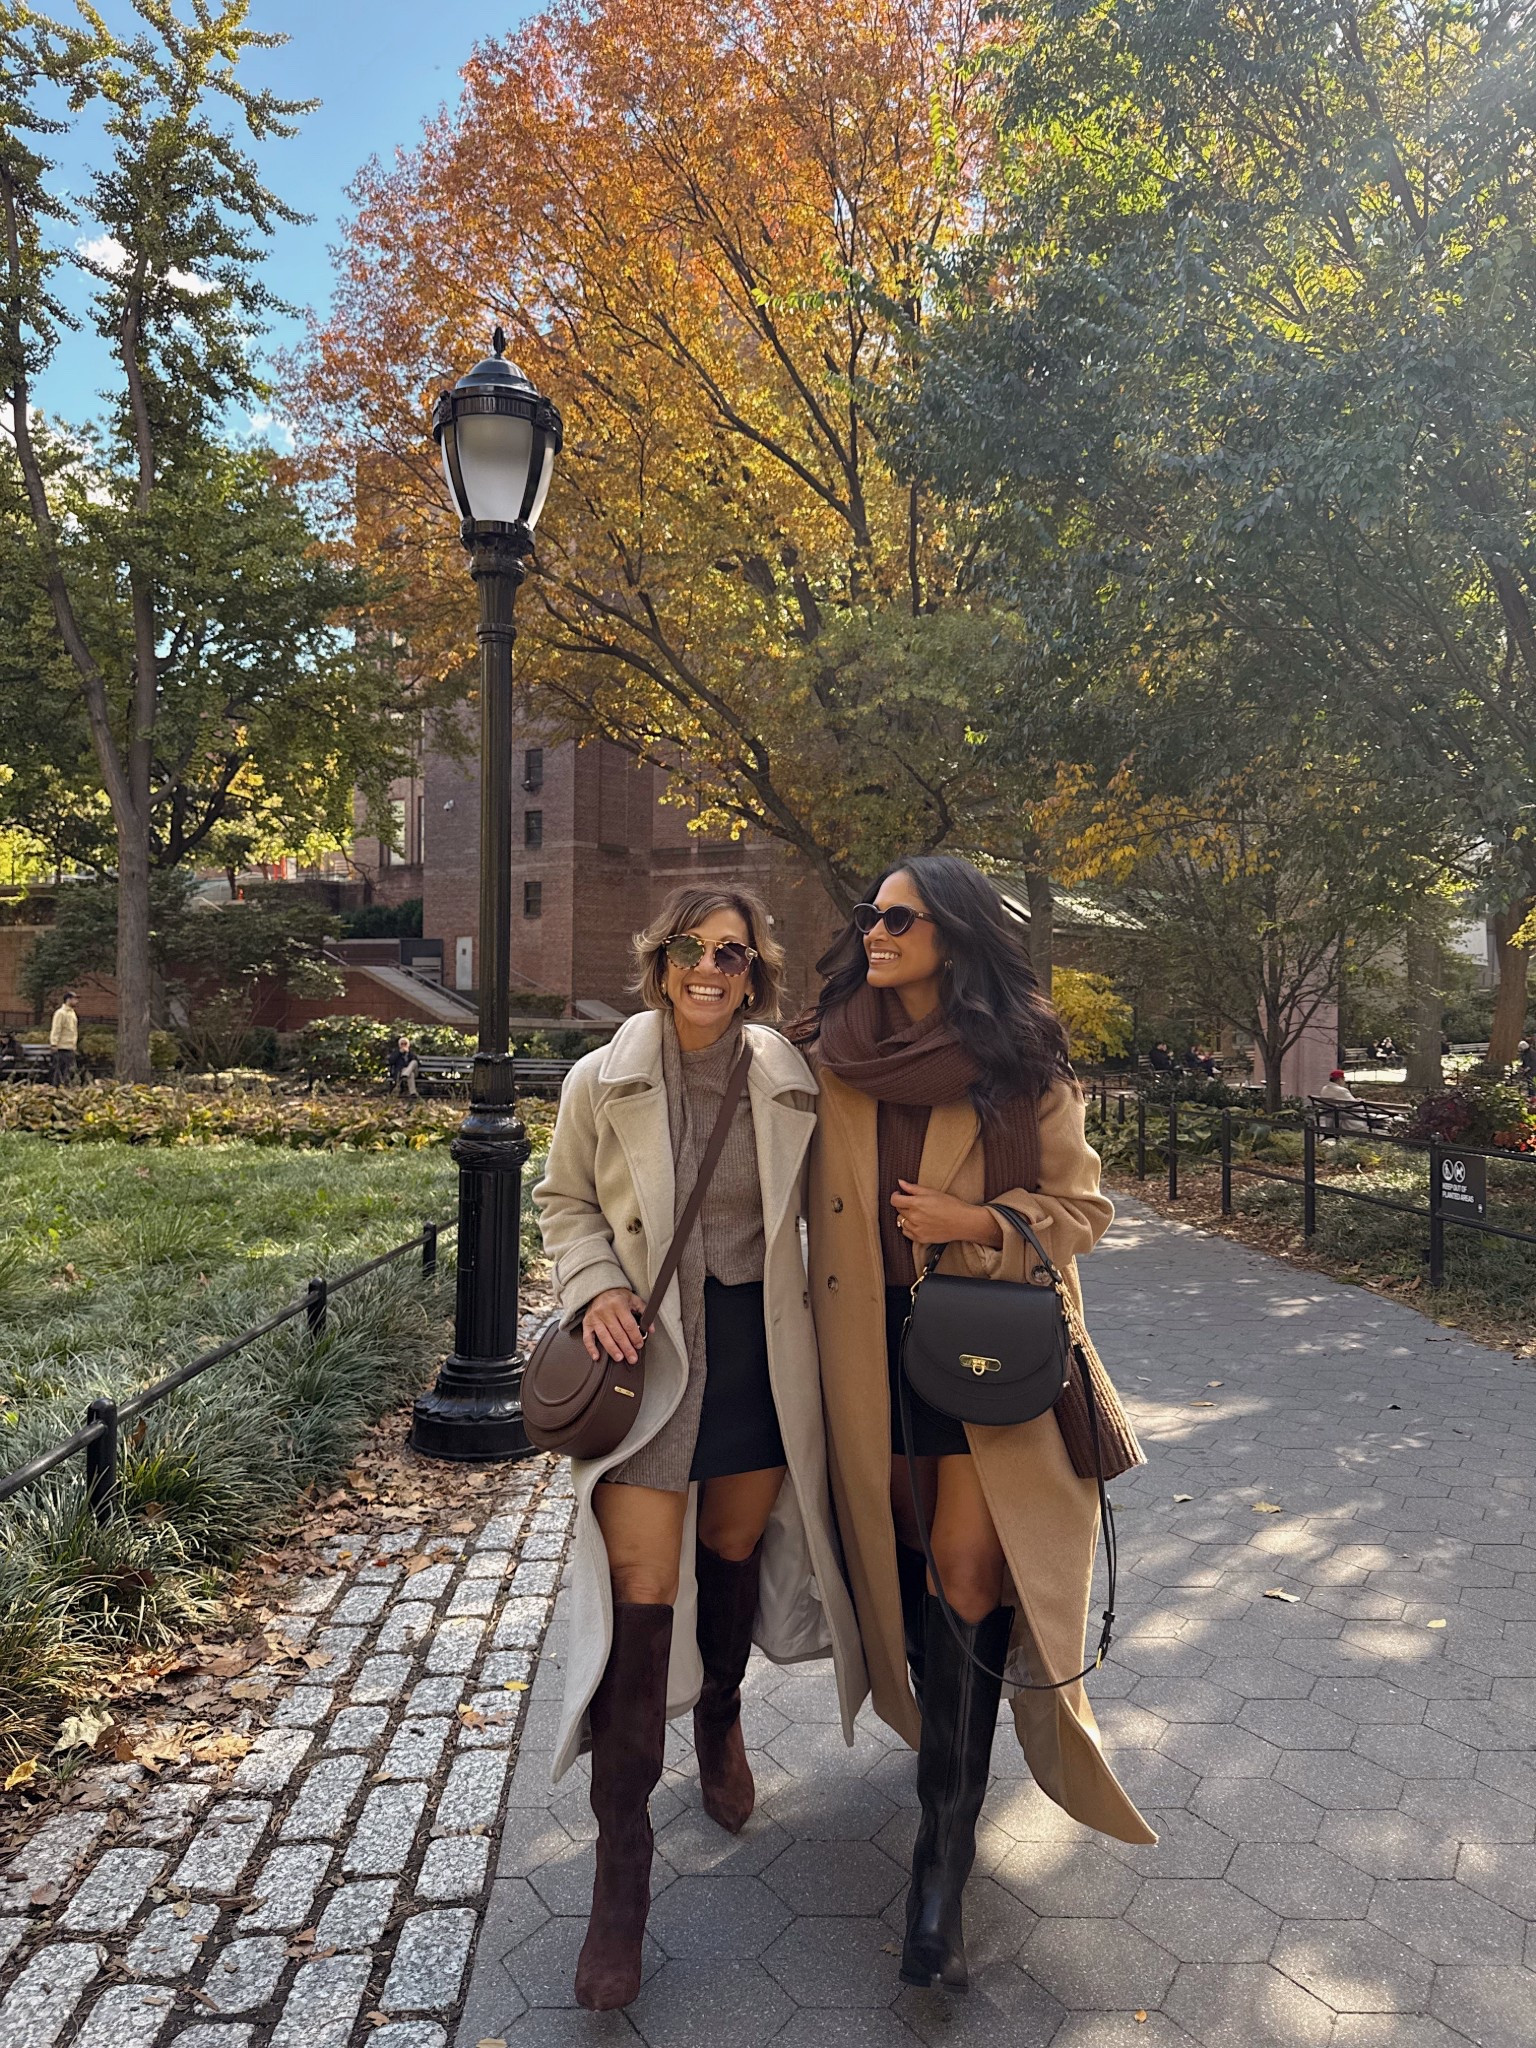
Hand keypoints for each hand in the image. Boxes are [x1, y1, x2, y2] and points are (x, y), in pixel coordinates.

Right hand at [583, 1288, 646, 1363]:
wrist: (600, 1289)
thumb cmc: (618, 1296)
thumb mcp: (633, 1299)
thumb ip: (644, 1312)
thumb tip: (651, 1329)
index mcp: (619, 1304)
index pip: (629, 1324)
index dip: (635, 1336)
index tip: (639, 1345)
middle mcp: (605, 1311)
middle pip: (617, 1333)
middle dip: (626, 1347)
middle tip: (632, 1358)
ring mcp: (595, 1317)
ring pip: (604, 1336)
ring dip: (612, 1349)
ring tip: (619, 1358)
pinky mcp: (587, 1323)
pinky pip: (587, 1337)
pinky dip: (591, 1348)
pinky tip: (597, 1357)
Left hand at [890, 1182, 1004, 1248]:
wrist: (963, 1222)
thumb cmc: (951, 1205)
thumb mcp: (932, 1192)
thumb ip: (913, 1188)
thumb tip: (900, 1182)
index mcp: (916, 1203)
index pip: (895, 1201)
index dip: (895, 1196)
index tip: (899, 1194)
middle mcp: (914, 1217)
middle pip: (899, 1210)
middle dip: (903, 1205)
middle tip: (913, 1203)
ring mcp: (917, 1229)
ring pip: (901, 1222)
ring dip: (905, 1217)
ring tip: (917, 1214)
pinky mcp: (920, 1239)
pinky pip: (906, 1233)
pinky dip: (909, 1228)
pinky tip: (917, 1223)